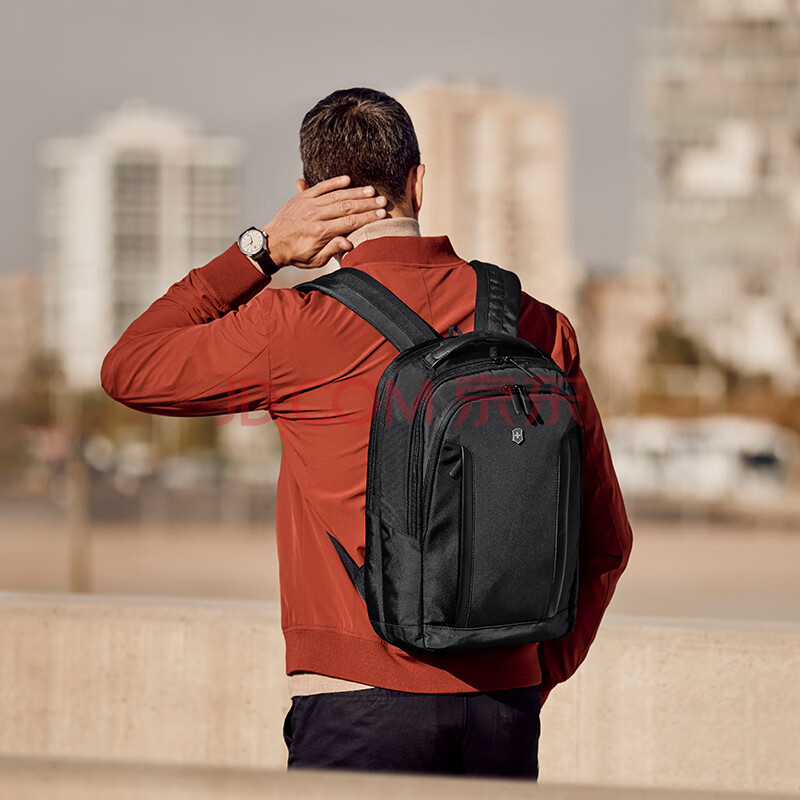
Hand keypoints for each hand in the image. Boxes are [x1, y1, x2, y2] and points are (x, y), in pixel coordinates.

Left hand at [261, 175, 386, 269]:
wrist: (270, 244)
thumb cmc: (295, 255)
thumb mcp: (315, 260)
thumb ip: (332, 250)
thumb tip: (349, 243)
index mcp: (320, 232)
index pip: (349, 223)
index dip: (367, 218)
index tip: (381, 215)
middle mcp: (315, 216)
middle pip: (346, 207)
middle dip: (367, 204)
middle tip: (383, 201)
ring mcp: (308, 204)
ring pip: (336, 195)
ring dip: (355, 192)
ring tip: (371, 190)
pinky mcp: (302, 197)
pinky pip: (320, 187)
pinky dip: (334, 182)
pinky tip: (347, 179)